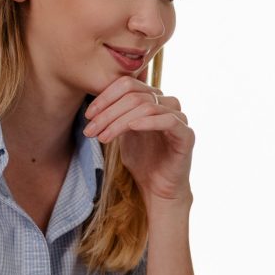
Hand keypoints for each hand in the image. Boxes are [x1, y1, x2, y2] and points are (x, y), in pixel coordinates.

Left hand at [83, 75, 193, 204]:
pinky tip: (130, 128)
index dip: (105, 97)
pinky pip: (168, 120)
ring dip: (119, 121)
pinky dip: (147, 122)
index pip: (127, 84)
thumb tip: (94, 104)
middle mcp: (167, 104)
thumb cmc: (142, 161)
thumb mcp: (123, 134)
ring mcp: (179, 118)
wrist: (158, 189)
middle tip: (90, 129)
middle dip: (108, 112)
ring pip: (147, 106)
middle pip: (134, 96)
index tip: (88, 115)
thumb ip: (115, 115)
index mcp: (152, 100)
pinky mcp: (186, 135)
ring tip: (102, 136)